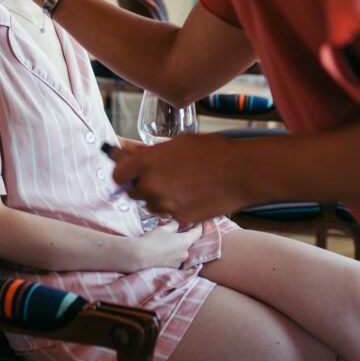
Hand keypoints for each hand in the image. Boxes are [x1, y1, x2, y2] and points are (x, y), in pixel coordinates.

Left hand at [113, 131, 252, 224]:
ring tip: (180, 185)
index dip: (123, 174)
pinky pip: (169, 214)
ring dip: (158, 197)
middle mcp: (152, 184)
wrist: (241, 171)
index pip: (118, 175)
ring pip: (151, 205)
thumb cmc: (211, 151)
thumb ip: (149, 151)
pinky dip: (176, 207)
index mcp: (147, 162)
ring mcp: (165, 203)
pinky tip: (191, 195)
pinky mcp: (180, 217)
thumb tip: (126, 149)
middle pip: (133, 192)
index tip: (130, 174)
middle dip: (142, 186)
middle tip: (159, 178)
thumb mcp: (177, 143)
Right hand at [132, 219, 203, 269]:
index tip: (197, 222)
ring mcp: (179, 262)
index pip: (198, 232)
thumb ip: (174, 225)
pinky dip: (172, 253)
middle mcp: (185, 253)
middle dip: (183, 236)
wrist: (140, 256)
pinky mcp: (173, 268)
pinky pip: (176, 258)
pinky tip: (162, 250)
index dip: (199, 226)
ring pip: (181, 250)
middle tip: (174, 230)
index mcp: (185, 241)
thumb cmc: (152, 240)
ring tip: (165, 241)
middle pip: (188, 242)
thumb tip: (178, 223)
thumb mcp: (164, 229)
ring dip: (177, 245)